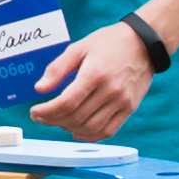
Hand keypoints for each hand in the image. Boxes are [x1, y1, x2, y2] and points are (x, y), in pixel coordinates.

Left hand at [26, 21, 154, 141]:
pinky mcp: (129, 108)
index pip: (66, 102)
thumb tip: (39, 89)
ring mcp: (122, 101)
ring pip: (91, 127)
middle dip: (53, 120)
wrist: (143, 43)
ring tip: (57, 121)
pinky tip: (77, 131)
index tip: (34, 112)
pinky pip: (108, 130)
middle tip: (41, 117)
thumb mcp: (79, 48)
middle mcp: (110, 90)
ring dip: (69, 128)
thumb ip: (58, 69)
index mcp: (95, 73)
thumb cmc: (109, 43)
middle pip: (76, 117)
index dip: (46, 111)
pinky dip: (90, 135)